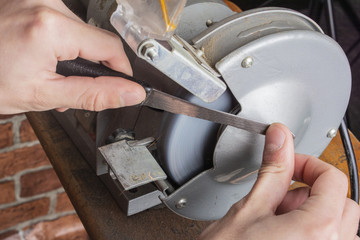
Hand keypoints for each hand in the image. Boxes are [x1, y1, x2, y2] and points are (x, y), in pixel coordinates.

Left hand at [0, 0, 145, 113]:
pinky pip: (61, 21)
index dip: (121, 70)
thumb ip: (94, 94)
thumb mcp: (43, 95)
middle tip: (70, 87)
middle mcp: (45, 3)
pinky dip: (59, 42)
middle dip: (90, 66)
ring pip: (79, 30)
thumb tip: (130, 92)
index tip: (121, 85)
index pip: (111, 47)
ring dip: (73, 54)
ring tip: (50, 74)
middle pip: (95, 37)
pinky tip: (41, 57)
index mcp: (51, 28)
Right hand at [200, 123, 359, 239]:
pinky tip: (282, 235)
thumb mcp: (250, 207)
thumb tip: (280, 138)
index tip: (290, 164)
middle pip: (342, 201)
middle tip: (279, 197)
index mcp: (319, 230)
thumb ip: (273, 169)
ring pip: (337, 223)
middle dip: (309, 192)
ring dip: (311, 213)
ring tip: (277, 220)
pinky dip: (311, 231)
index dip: (308, 164)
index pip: (333, 178)